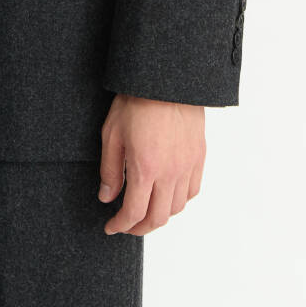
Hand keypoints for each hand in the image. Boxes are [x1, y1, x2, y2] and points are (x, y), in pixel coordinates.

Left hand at [98, 95, 205, 234]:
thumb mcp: (112, 134)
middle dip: (139, 228)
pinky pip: (192, 190)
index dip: (120, 225)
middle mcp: (170, 173)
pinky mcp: (199, 156)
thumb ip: (110, 170)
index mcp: (146, 169)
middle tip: (126, 225)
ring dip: (159, 215)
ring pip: (177, 207)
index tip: (111, 226)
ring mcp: (188, 165)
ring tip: (146, 210)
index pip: (134, 213)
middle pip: (158, 218)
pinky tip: (167, 194)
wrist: (166, 79)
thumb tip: (107, 197)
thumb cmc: (136, 101)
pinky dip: (179, 200)